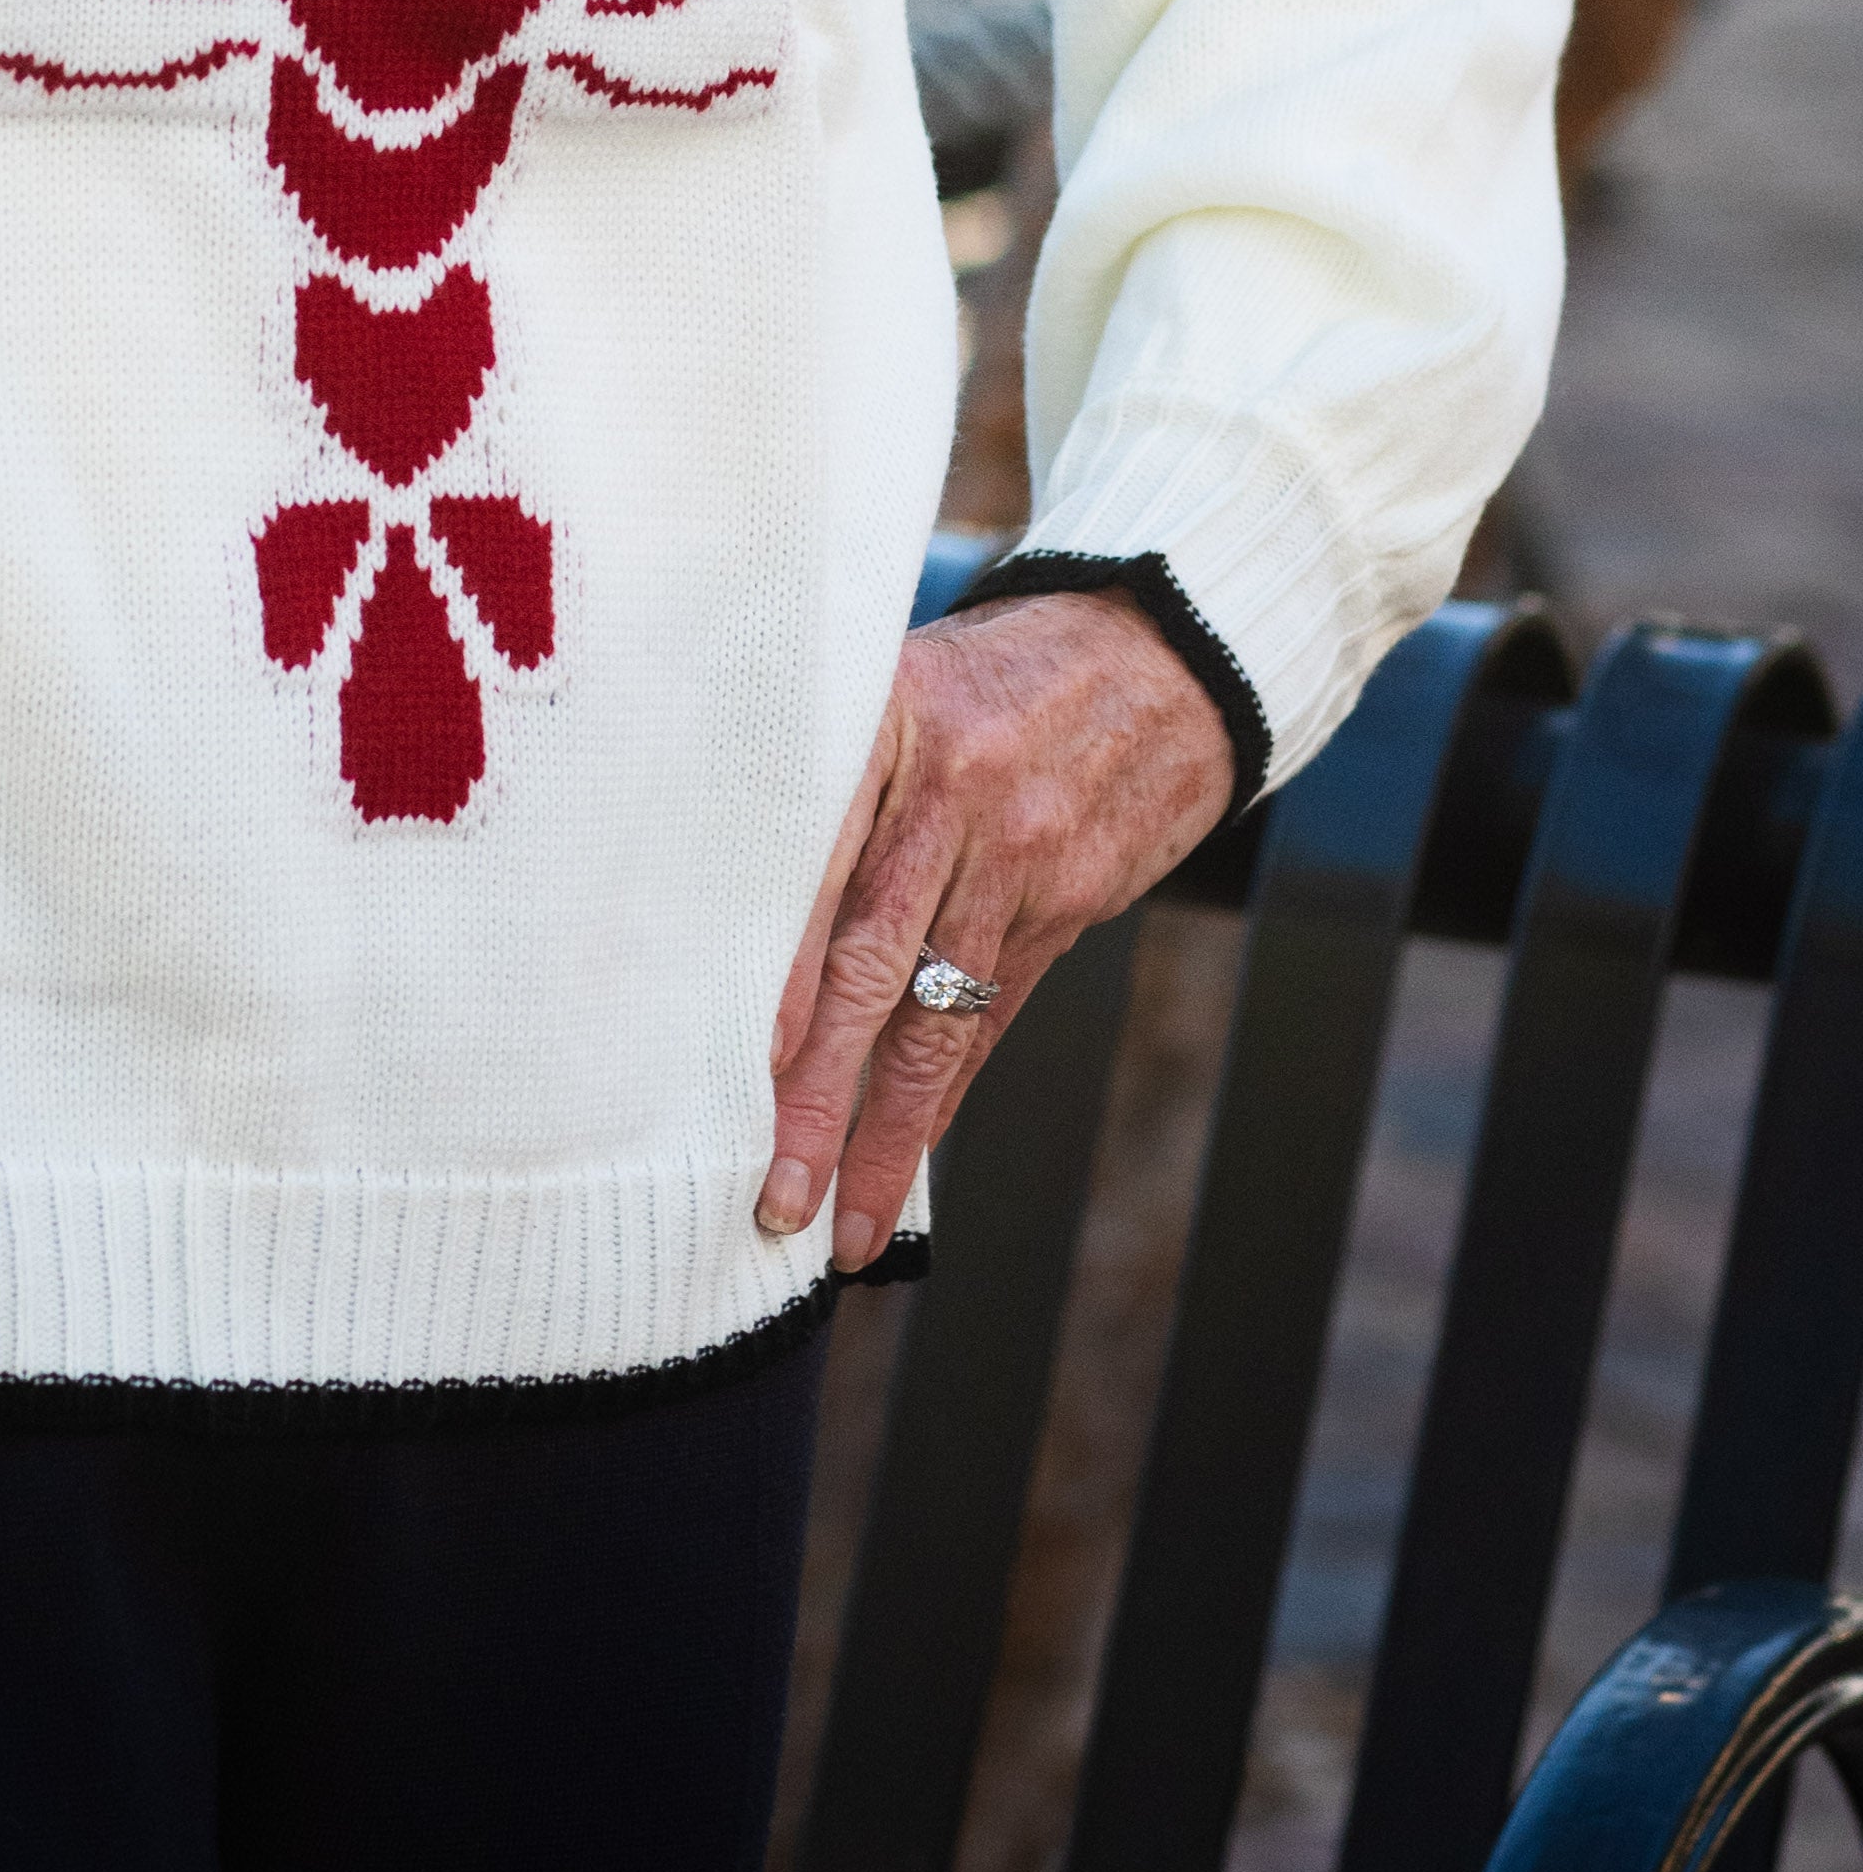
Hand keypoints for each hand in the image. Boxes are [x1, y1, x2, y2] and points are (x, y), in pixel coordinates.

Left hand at [760, 591, 1234, 1272]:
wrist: (1158, 647)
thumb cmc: (985, 666)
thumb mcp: (895, 672)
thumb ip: (822, 768)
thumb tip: (712, 889)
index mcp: (885, 722)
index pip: (813, 867)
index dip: (772, 978)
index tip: (721, 1069)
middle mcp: (954, 795)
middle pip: (869, 963)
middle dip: (818, 1093)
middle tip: (773, 1190)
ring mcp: (1021, 856)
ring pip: (937, 1016)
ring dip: (886, 1133)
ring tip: (841, 1224)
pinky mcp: (1070, 903)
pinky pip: (992, 1017)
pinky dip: (944, 1096)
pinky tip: (906, 1158)